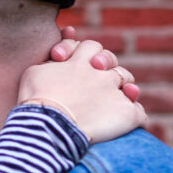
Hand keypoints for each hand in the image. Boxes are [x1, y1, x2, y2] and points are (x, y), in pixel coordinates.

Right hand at [19, 39, 147, 143]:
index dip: (84, 51)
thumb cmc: (36, 100)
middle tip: (98, 78)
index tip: (72, 62)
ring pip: (129, 84)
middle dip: (107, 67)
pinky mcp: (127, 115)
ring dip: (125, 89)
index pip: (89, 46)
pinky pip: (139, 113)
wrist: (50, 126)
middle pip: (112, 62)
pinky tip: (130, 124)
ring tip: (120, 99)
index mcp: (80, 62)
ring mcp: (116, 93)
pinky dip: (135, 118)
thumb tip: (54, 62)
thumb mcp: (33, 73)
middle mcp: (102, 74)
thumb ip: (48, 64)